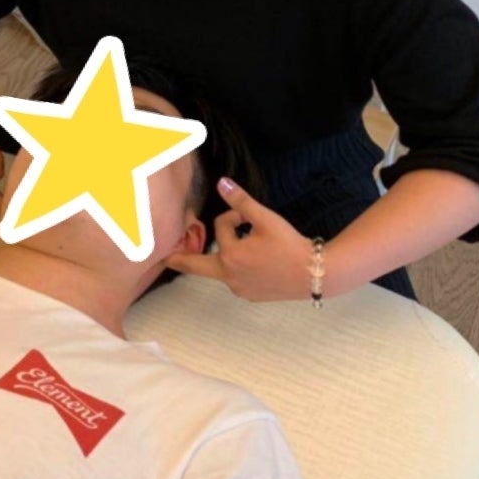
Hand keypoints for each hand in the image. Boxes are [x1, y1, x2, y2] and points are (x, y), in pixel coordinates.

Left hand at [168, 178, 310, 301]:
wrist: (314, 274)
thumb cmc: (290, 244)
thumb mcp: (265, 219)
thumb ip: (241, 202)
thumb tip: (222, 183)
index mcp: (230, 256)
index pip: (221, 227)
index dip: (234, 216)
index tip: (248, 216)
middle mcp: (229, 276)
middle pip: (196, 266)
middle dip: (179, 260)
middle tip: (164, 258)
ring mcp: (239, 289)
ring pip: (222, 269)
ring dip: (224, 256)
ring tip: (242, 247)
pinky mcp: (250, 296)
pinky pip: (236, 279)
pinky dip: (238, 268)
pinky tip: (257, 263)